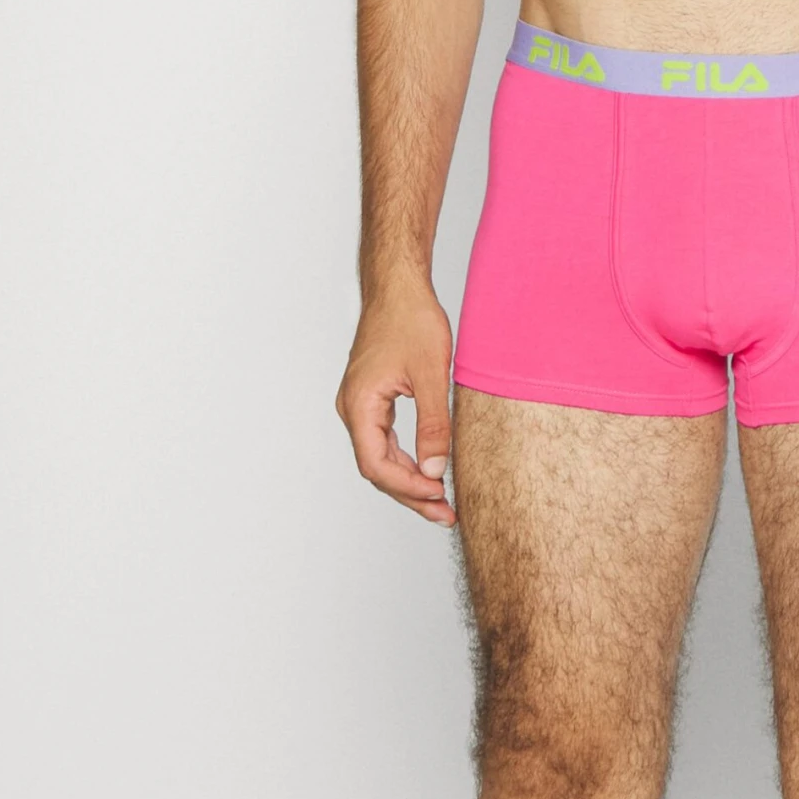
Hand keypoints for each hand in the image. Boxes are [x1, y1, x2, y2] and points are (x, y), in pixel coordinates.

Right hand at [336, 283, 457, 526]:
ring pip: (381, 456)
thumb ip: (433, 424)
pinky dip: (406, 457)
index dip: (408, 487)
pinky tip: (429, 468)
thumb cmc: (411, 319)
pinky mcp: (372, 397)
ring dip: (409, 478)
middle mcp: (353, 409)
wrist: (399, 285)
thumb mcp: (431, 373)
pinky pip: (385, 439)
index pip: (376, 465)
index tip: (440, 498)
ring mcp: (360, 404)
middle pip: (377, 467)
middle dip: (411, 492)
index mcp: (359, 405)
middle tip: (445, 513)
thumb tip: (436, 470)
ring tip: (441, 500)